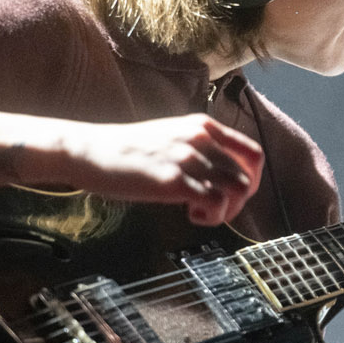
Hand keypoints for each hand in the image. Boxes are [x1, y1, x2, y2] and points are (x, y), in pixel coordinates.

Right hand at [60, 113, 263, 225]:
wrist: (89, 150)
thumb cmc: (126, 150)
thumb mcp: (172, 137)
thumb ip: (199, 149)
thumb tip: (220, 176)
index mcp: (204, 126)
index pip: (253, 153)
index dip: (251, 179)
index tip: (234, 194)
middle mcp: (201, 138)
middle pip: (249, 176)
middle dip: (239, 201)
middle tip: (215, 209)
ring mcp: (189, 158)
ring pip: (239, 189)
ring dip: (227, 210)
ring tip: (201, 213)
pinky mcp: (173, 180)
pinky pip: (216, 202)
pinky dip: (212, 216)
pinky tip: (191, 215)